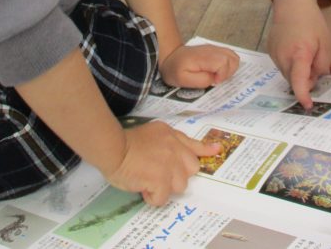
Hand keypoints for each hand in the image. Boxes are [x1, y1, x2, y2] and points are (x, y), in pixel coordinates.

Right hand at [104, 121, 218, 205]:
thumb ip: (165, 141)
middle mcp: (174, 148)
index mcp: (171, 136)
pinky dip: (152, 197)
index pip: (193, 144)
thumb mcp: (151, 133)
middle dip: (178, 175)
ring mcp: (170, 164)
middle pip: (191, 169)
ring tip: (147, 179)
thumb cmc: (125, 142)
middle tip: (159, 174)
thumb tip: (171, 157)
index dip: (206, 150)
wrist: (112, 147)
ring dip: (164, 187)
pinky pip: (162, 198)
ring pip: (179, 186)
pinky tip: (141, 187)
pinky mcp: (161, 179)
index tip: (217, 150)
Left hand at [159, 44, 239, 88]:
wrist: (170, 57)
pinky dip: (229, 65)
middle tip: (216, 80)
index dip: (223, 74)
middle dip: (228, 73)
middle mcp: (211, 50)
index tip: (214, 82)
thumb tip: (215, 79)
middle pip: (232, 59)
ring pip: (233, 56)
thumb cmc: (175, 69)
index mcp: (203, 57)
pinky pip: (229, 55)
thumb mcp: (183, 79)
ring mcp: (214, 49)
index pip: (223, 62)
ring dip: (230, 69)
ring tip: (219, 77)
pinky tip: (220, 72)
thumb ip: (201, 80)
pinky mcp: (215, 50)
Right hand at [267, 0, 330, 109]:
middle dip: (304, 80)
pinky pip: (282, 64)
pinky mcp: (270, 50)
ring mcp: (274, 54)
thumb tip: (312, 79)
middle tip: (315, 68)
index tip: (308, 105)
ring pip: (287, 73)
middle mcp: (283, 56)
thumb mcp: (325, 44)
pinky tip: (297, 50)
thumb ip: (320, 65)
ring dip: (297, 72)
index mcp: (299, 53)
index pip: (299, 81)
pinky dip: (290, 63)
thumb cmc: (312, 22)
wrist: (292, 3)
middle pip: (293, 79)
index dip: (303, 95)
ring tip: (306, 56)